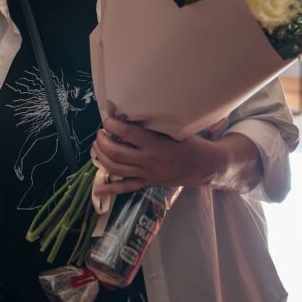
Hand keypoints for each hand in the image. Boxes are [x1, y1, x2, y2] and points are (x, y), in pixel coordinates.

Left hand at [91, 116, 217, 196]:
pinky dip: (110, 189)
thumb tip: (131, 111)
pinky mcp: (147, 183)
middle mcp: (149, 161)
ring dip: (102, 157)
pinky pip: (126, 187)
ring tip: (97, 146)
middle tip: (100, 132)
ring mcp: (147, 174)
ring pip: (116, 169)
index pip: (127, 133)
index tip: (108, 118)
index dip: (112, 124)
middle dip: (103, 141)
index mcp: (156, 144)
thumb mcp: (175, 128)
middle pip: (116, 153)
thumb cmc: (190, 142)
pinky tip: (96, 190)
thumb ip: (154, 123)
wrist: (204, 166)